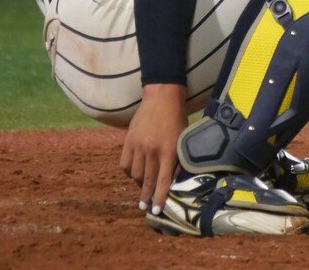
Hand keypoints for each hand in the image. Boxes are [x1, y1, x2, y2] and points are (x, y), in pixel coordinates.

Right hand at [120, 83, 187, 215]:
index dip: (159, 198)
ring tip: (143, 186)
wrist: (161, 98)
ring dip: (139, 183)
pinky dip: (129, 171)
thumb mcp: (183, 140)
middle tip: (145, 206)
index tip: (156, 211)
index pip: (163, 181)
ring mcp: (138, 146)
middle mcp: (152, 151)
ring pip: (135, 174)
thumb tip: (172, 181)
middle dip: (146, 196)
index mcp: (169, 151)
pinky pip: (125, 164)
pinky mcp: (128, 141)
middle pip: (147, 181)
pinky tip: (135, 172)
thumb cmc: (177, 119)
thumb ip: (178, 160)